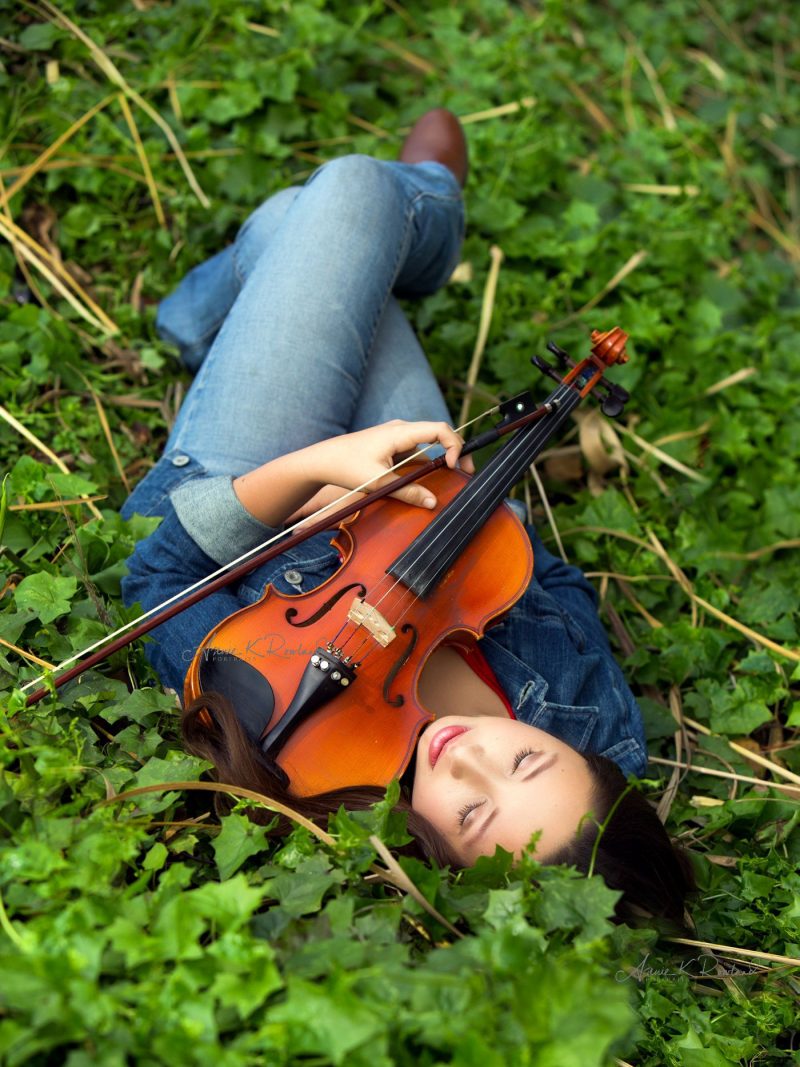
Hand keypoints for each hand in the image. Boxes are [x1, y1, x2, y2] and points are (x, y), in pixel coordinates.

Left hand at [301, 419, 473, 511]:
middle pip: (439, 434)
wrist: (322, 461)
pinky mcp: (392, 446)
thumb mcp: (378, 483)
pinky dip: (427, 463)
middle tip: (465, 472)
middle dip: (456, 451)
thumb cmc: (346, 467)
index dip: (455, 445)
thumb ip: (407, 492)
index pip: (440, 429)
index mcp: (400, 432)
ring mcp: (397, 436)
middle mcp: (401, 429)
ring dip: (441, 459)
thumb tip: (432, 503)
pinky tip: (428, 480)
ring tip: (451, 477)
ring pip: (429, 444)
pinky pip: (417, 452)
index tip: (454, 467)